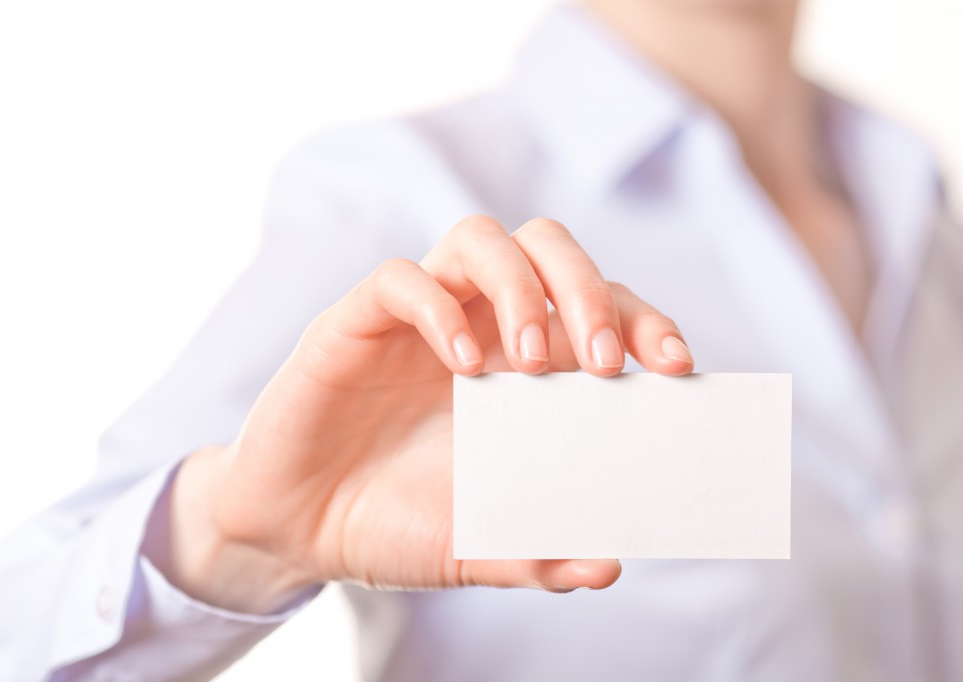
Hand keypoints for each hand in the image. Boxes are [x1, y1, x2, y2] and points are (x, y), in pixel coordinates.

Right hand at [161, 216, 694, 612]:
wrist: (299, 531)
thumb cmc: (394, 524)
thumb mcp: (476, 548)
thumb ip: (537, 554)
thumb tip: (609, 564)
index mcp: (519, 366)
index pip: (597, 308)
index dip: (643, 322)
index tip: (676, 367)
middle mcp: (475, 325)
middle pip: (547, 247)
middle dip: (588, 289)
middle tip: (603, 363)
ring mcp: (417, 318)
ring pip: (479, 238)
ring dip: (520, 286)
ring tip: (532, 358)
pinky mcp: (355, 322)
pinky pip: (399, 279)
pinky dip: (436, 308)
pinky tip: (459, 367)